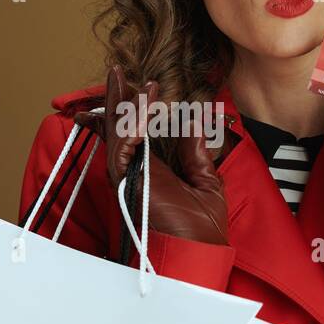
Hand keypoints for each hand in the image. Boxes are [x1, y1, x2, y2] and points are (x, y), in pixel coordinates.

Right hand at [73, 65, 228, 245]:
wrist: (198, 251)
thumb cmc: (202, 229)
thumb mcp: (206, 182)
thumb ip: (196, 153)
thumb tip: (193, 122)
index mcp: (154, 170)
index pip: (137, 134)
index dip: (134, 111)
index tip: (142, 88)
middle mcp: (137, 171)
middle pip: (121, 128)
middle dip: (118, 100)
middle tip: (116, 72)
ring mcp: (129, 175)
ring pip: (118, 132)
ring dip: (123, 103)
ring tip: (124, 77)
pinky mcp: (127, 181)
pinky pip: (123, 145)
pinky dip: (132, 124)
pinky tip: (143, 104)